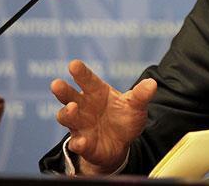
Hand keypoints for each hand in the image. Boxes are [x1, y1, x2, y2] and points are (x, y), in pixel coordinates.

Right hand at [51, 59, 156, 174]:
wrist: (121, 144)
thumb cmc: (124, 118)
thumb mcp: (136, 106)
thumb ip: (141, 95)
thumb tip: (152, 83)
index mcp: (97, 92)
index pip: (87, 79)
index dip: (80, 72)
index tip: (74, 64)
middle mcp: (84, 107)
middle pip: (69, 96)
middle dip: (62, 90)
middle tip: (57, 84)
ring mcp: (80, 125)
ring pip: (66, 117)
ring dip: (67, 113)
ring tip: (72, 108)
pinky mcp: (83, 144)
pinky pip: (77, 143)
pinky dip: (78, 143)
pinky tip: (81, 142)